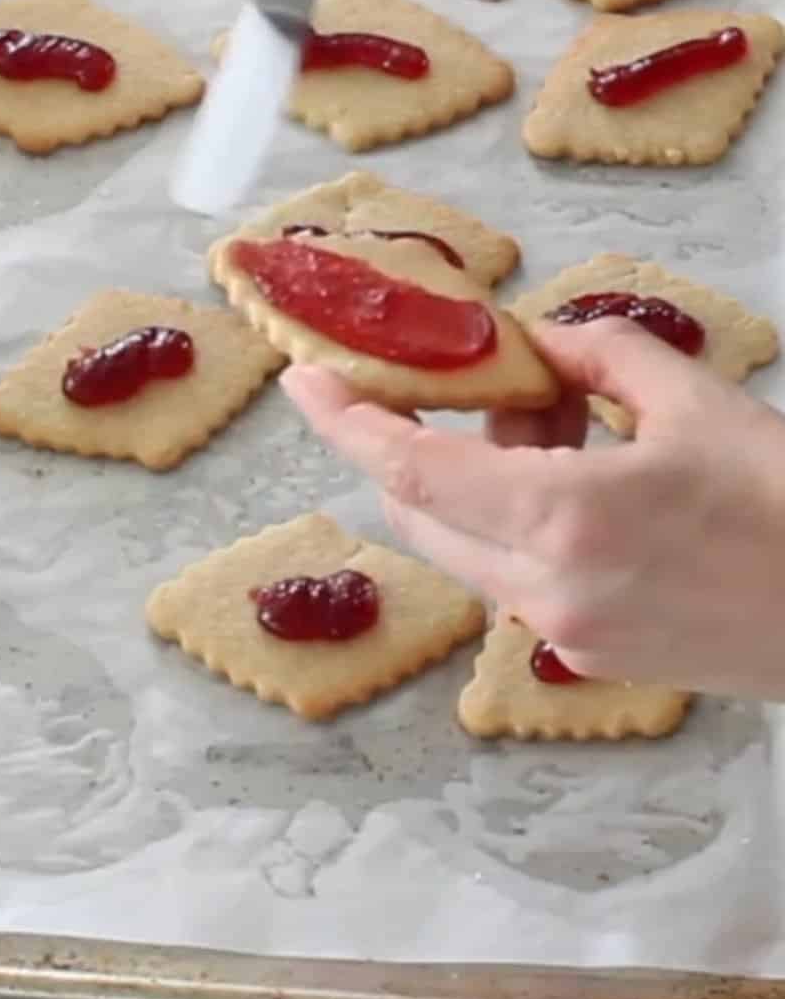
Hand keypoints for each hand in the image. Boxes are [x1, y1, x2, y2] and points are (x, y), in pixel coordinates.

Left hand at [281, 317, 784, 700]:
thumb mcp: (694, 401)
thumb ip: (598, 357)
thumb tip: (539, 342)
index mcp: (562, 521)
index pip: (409, 467)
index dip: (345, 420)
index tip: (305, 378)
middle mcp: (545, 591)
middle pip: (420, 507)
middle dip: (417, 436)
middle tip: (467, 378)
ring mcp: (565, 634)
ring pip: (466, 541)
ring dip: (476, 473)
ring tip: (558, 410)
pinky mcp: (593, 656)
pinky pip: (514, 573)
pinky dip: (517, 516)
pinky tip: (581, 468)